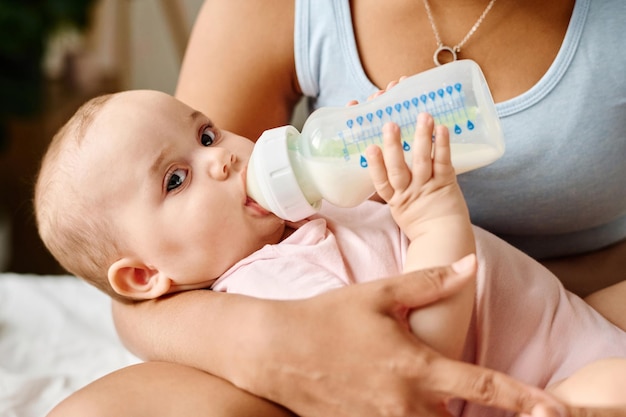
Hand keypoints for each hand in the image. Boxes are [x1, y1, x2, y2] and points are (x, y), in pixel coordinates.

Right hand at [113, 257, 567, 416]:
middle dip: (474, 414)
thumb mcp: (378, 294)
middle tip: (482, 400)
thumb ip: (428, 283)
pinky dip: (408, 415)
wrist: (275, 350)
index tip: (550, 408)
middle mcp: (404, 403)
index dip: (522, 398)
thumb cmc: (327, 318)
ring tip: (433, 393)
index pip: (483, 386)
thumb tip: (469, 266)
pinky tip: (393, 394)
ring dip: (440, 415)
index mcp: (416, 367)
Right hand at [365, 112, 465, 240]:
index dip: (375, 165)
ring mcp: (428, 187)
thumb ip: (393, 191)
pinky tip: (441, 129)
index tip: (370, 148)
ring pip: (422, 161)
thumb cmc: (423, 223)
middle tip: (390, 125)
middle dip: (393, 146)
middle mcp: (410, 192)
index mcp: (395, 200)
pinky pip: (443, 162)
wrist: (446, 239)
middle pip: (398, 168)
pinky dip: (442, 145)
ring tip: (422, 117)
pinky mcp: (446, 184)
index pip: (381, 182)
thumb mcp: (401, 210)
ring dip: (421, 137)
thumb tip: (383, 164)